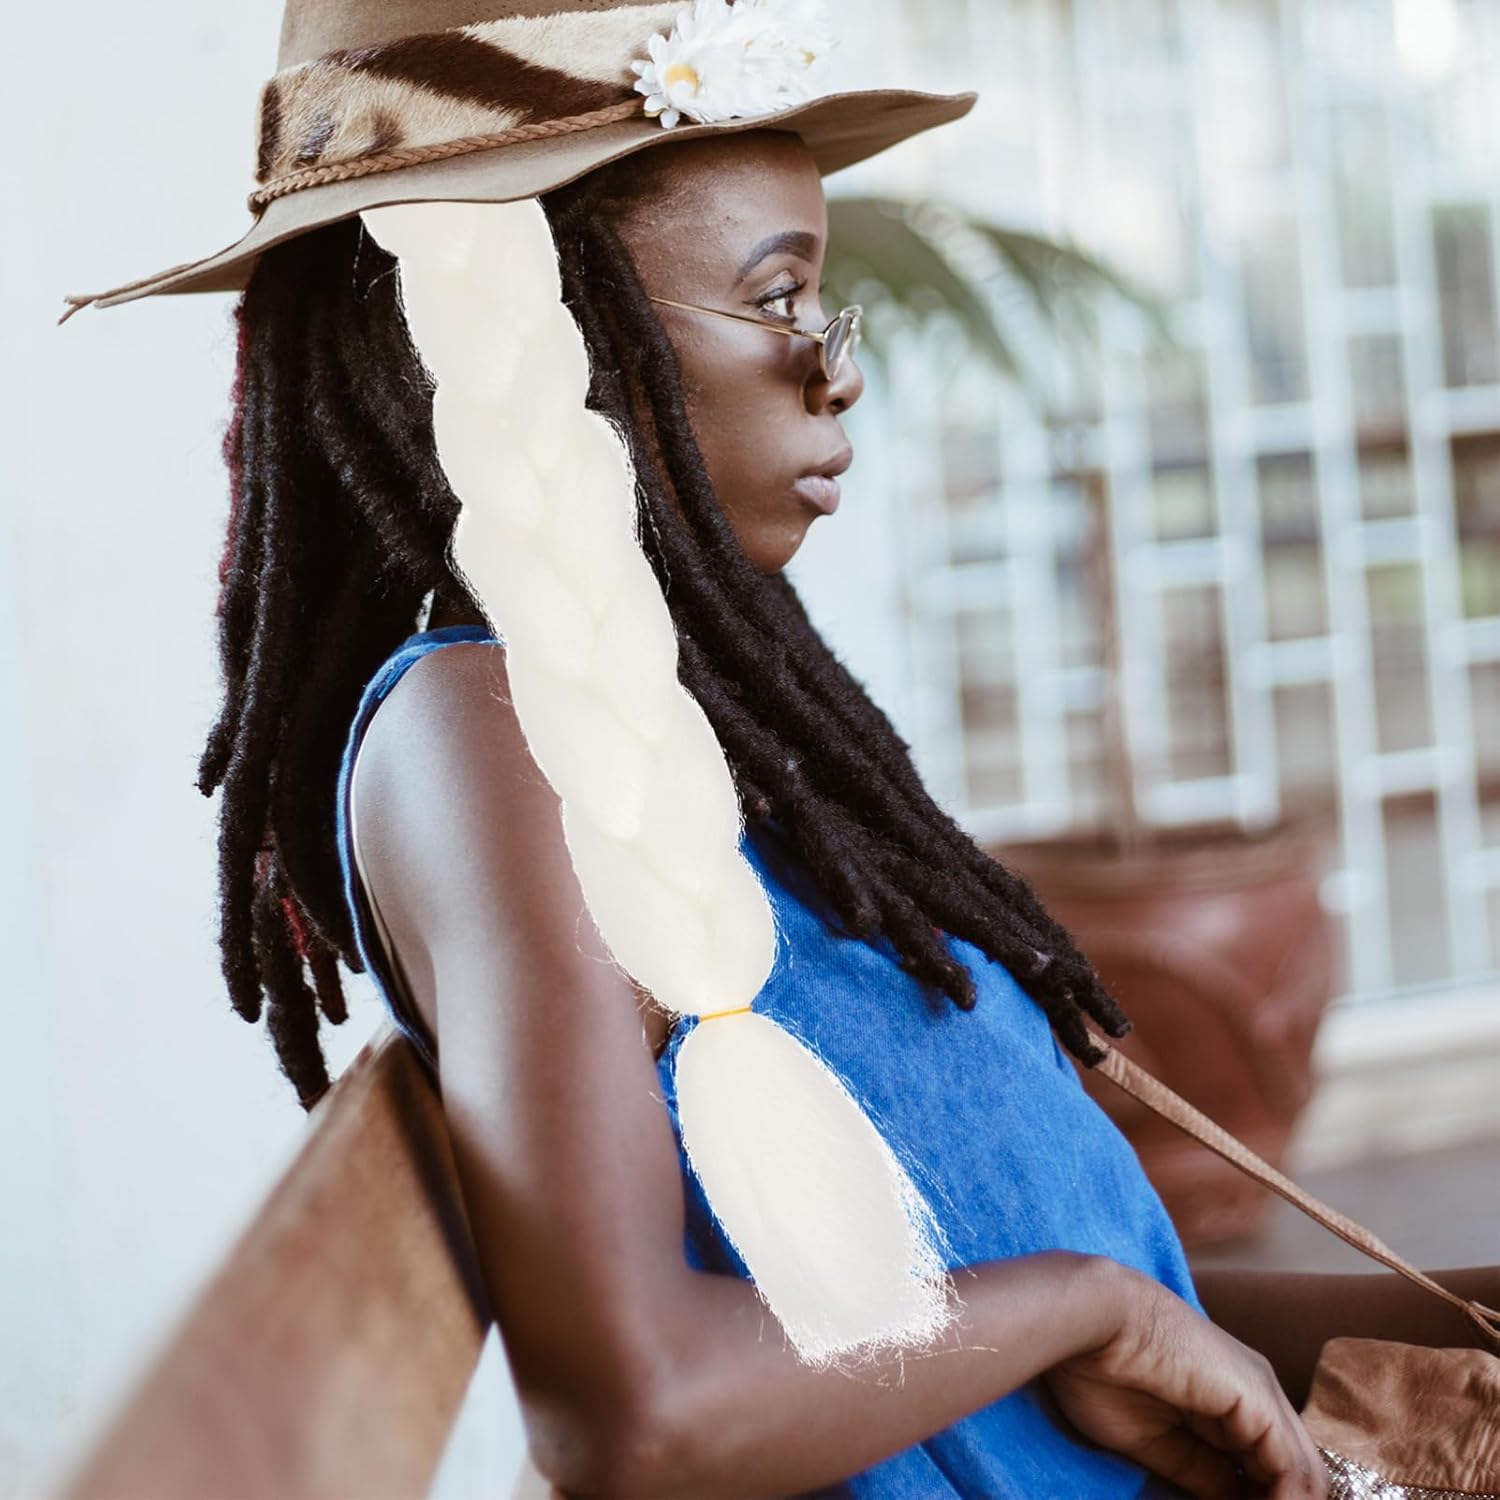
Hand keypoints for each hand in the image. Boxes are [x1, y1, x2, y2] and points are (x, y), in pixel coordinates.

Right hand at [1044, 1263, 1327, 1498]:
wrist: (1088, 1321)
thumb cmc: (1101, 1371)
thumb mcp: (1158, 1442)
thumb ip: (1203, 1474)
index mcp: (1230, 1401)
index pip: (1271, 1470)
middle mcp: (1256, 1395)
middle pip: (1293, 1473)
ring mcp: (1263, 1394)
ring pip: (1303, 1476)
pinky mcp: (1261, 1397)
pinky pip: (1295, 1470)